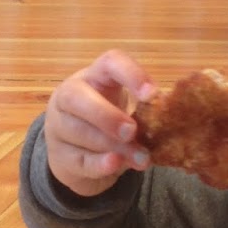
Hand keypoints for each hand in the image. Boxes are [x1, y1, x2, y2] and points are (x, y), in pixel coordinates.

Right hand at [44, 49, 154, 196]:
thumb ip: (143, 116)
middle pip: (77, 97)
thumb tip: (168, 127)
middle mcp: (69, 95)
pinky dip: (99, 163)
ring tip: (141, 159)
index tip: (153, 95)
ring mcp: (58, 126)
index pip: (109, 63)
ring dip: (112, 146)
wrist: (77, 154)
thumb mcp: (125, 112)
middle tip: (132, 131)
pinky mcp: (59, 155)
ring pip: (78, 131)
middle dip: (106, 115)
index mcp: (94, 77)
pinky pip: (78, 159)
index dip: (131, 74)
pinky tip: (115, 165)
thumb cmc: (108, 124)